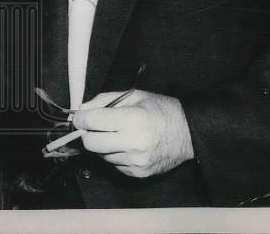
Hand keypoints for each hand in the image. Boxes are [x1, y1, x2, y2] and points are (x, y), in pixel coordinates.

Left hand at [71, 90, 194, 177]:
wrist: (189, 133)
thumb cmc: (162, 110)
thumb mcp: (134, 95)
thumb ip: (104, 100)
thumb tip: (82, 110)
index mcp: (132, 120)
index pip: (91, 122)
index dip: (81, 118)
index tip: (80, 117)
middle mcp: (133, 143)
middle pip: (91, 143)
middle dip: (88, 133)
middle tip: (96, 126)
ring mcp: (135, 161)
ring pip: (101, 155)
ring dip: (103, 144)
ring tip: (119, 134)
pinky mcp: (138, 173)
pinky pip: (114, 165)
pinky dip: (115, 154)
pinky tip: (127, 145)